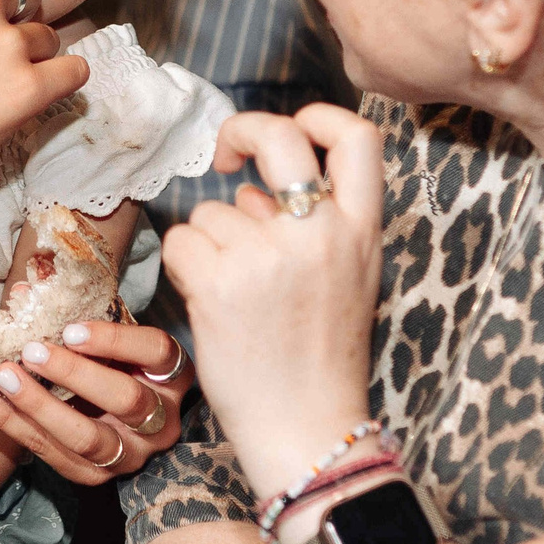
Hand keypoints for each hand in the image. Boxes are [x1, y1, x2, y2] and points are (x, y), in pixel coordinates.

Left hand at [0, 317, 192, 483]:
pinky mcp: (96, 476)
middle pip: (126, 399)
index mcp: (172, 376)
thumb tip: (23, 290)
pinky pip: (52, 455)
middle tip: (32, 351)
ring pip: (88, 437)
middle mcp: (161, 420)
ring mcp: (131, 454)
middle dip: (74, 374)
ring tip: (4, 377)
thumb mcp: (112, 342)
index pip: (156, 352)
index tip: (70, 329)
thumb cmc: (113, 366)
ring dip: (40, 406)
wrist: (117, 425)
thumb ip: (81, 318)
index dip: (115, 340)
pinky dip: (12, 426)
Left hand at [160, 104, 383, 491]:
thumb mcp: (348, 280)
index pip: (357, 137)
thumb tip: (252, 190)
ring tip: (236, 297)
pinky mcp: (223, 281)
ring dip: (211, 244)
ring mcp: (270, 255)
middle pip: (279, 136)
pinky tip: (209, 301)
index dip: (321, 114)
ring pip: (214, 210)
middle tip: (225, 159)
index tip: (296, 126)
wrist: (307, 429)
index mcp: (361, 232)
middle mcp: (319, 233)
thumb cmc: (320, 361)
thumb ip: (314, 227)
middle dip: (240, 132)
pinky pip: (182, 242)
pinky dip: (184, 266)